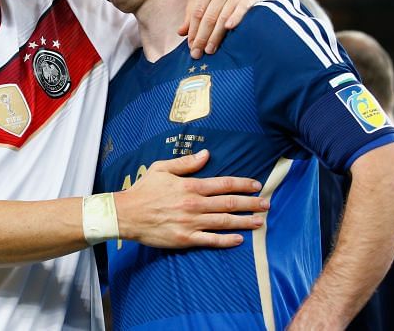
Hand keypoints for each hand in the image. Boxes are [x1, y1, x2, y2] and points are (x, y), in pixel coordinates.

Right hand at [115, 149, 268, 247]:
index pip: (224, 184)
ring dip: (245, 221)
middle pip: (229, 203)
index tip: (257, 184)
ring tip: (260, 221)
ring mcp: (191, 223)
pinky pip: (211, 240)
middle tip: (267, 204)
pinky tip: (239, 239)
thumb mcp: (162, 168)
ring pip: (224, 222)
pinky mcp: (185, 239)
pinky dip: (227, 240)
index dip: (243, 184)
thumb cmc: (143, 190)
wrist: (126, 214)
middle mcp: (194, 204)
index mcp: (190, 186)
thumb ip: (186, 163)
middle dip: (251, 203)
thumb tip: (206, 154)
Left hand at [178, 0, 263, 58]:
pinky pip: (244, 7)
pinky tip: (229, 28)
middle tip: (198, 53)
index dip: (193, 30)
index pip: (198, 11)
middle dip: (202, 36)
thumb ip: (192, 10)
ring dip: (216, 35)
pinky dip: (236, 17)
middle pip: (210, 15)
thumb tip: (181, 32)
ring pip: (224, 15)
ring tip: (210, 50)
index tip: (191, 46)